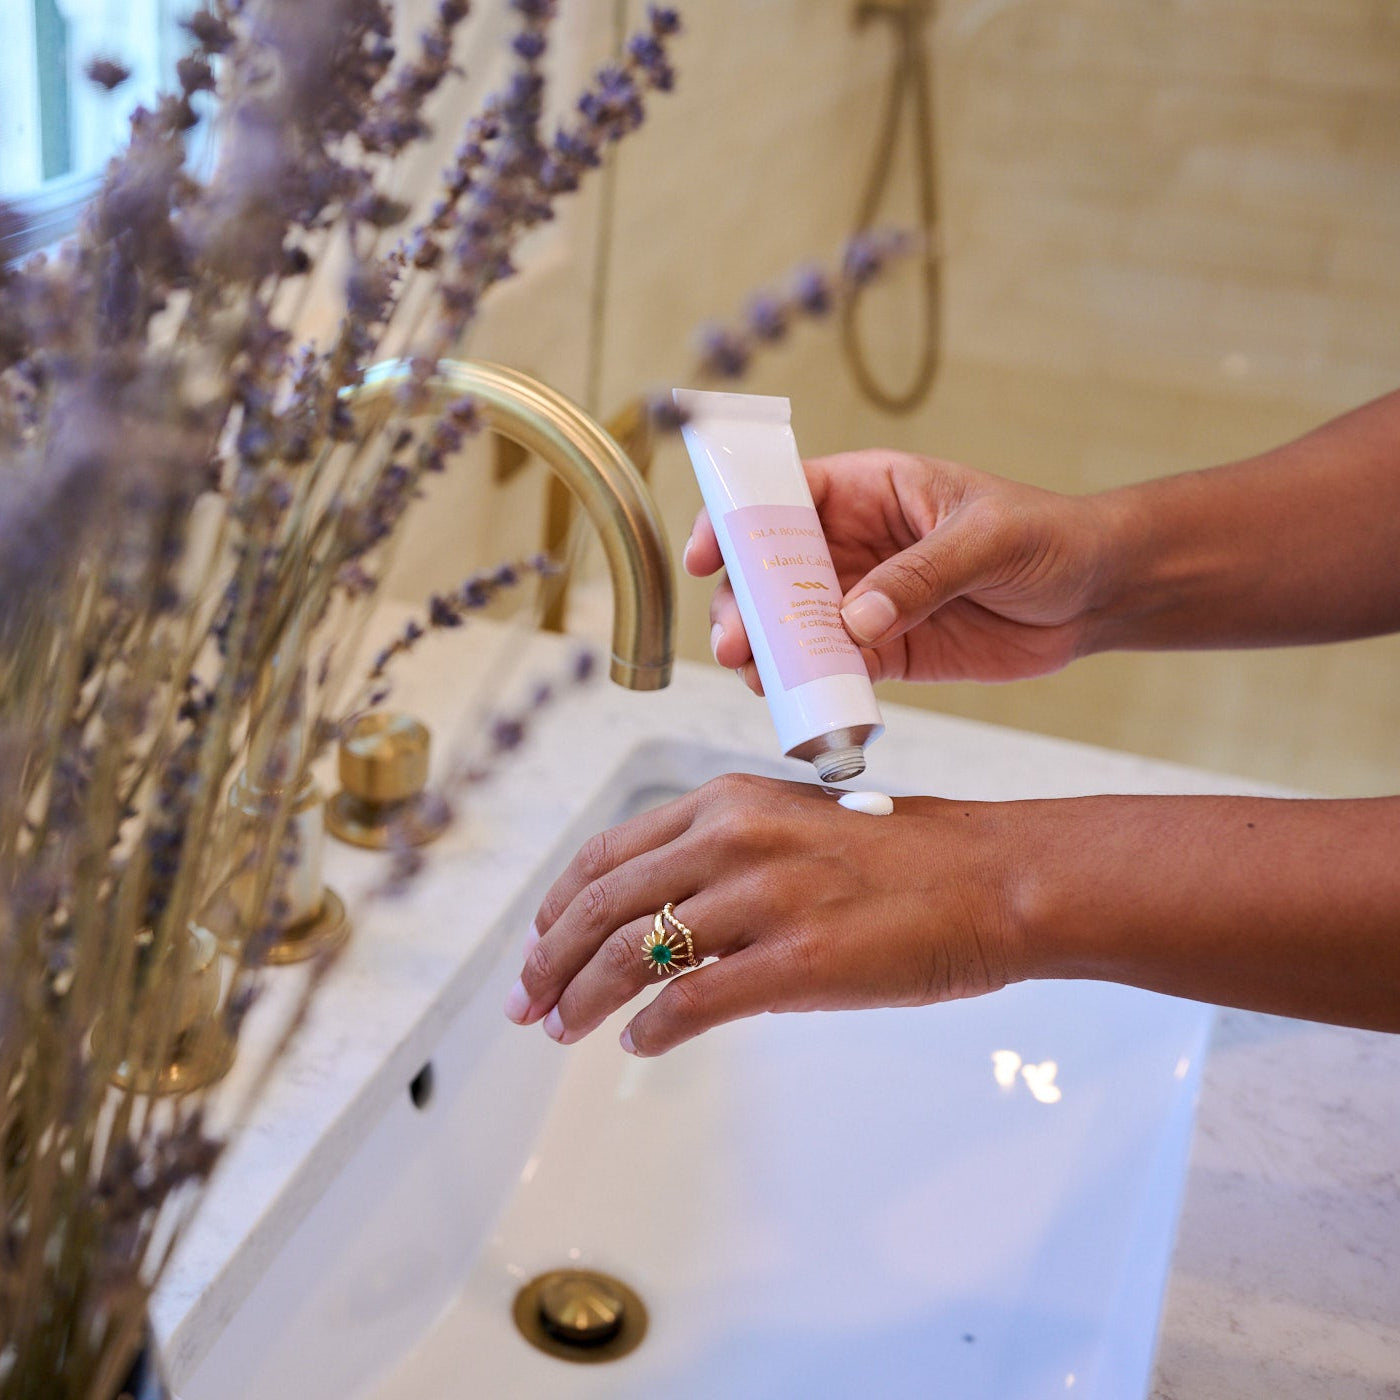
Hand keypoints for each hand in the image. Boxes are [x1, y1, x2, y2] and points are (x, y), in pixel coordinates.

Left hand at [504, 773, 1017, 1055]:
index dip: (557, 904)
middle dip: (548, 960)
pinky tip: (638, 1044)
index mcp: (730, 802)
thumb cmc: (909, 860)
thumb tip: (664, 917)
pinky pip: (692, 1001)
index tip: (537, 942)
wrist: (995, 880)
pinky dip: (651, 1029)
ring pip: (633, 952)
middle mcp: (736, 838)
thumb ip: (726, 857)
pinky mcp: (798, 960)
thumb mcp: (798, 827)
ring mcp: (765, 898)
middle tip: (525, 1002)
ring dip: (583, 999)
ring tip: (564, 1031)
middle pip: (603, 904)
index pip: (608, 853)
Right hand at [689, 449, 1111, 688]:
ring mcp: (864, 602)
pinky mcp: (885, 652)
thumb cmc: (1048, 537)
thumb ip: (921, 575)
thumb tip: (852, 619)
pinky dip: (811, 685)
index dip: (735, 520)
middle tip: (738, 642)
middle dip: (744, 603)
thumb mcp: (987, 540)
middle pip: (771, 569)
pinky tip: (798, 699)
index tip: (707, 554)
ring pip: (791, 624)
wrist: (1095, 596)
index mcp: (869, 491)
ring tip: (757, 676)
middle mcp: (853, 545)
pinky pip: (832, 668)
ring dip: (767, 649)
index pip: (782, 495)